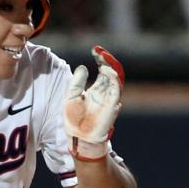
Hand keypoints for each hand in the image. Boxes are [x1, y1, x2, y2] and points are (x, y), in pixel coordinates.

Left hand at [64, 46, 124, 160]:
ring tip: (103, 57)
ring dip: (111, 66)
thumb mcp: (71, 96)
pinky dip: (114, 79)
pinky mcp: (112, 105)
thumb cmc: (74, 120)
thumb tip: (83, 66)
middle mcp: (105, 93)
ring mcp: (110, 99)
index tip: (95, 49)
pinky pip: (116, 90)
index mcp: (96, 90)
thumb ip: (77, 81)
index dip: (101, 59)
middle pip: (111, 72)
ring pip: (116, 79)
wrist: (78, 138)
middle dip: (106, 60)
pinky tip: (107, 70)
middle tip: (99, 51)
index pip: (103, 70)